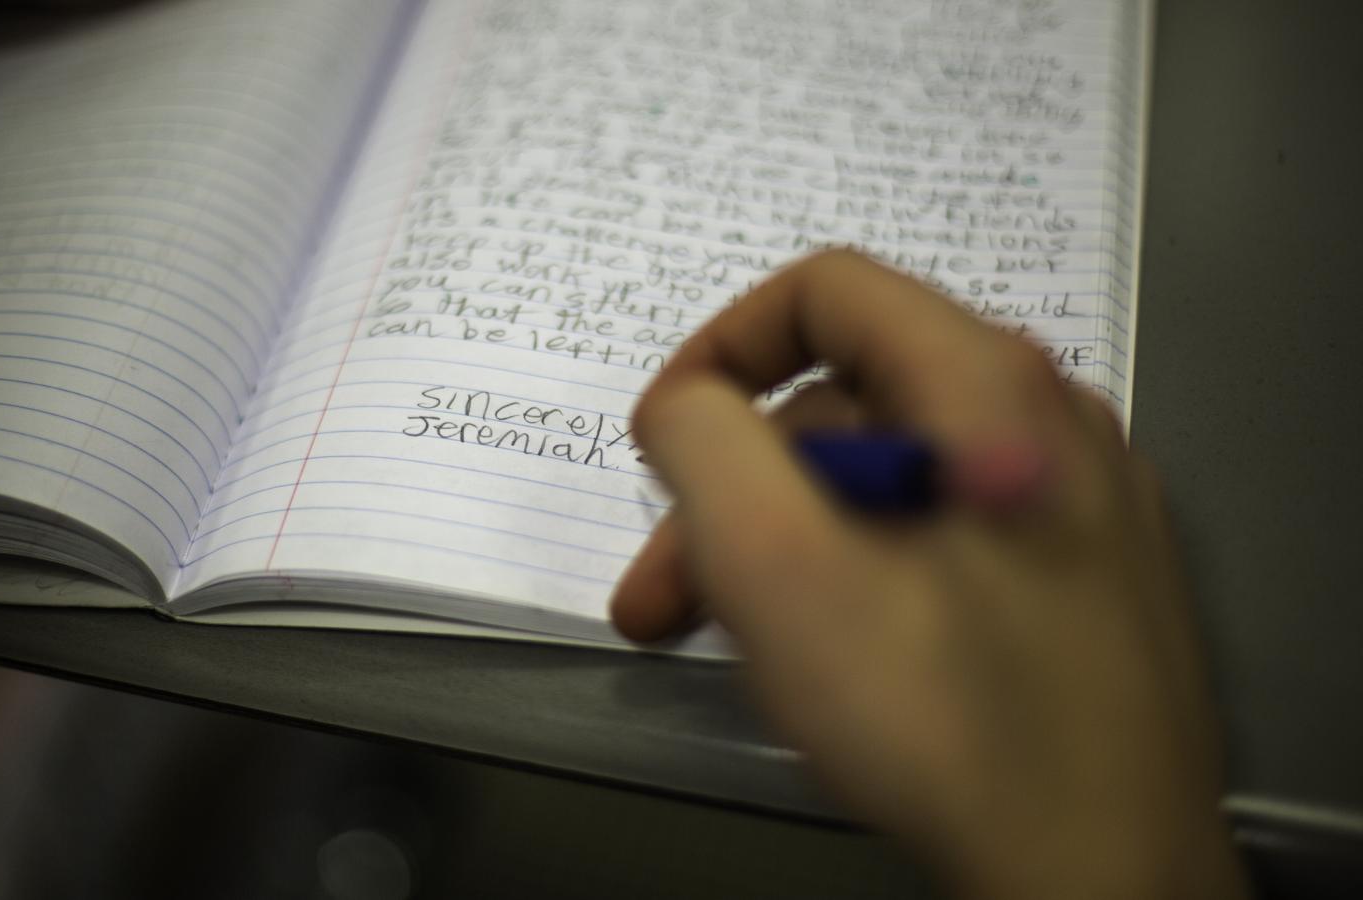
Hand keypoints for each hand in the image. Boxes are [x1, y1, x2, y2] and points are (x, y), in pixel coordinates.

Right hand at [611, 251, 1248, 899]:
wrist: (1106, 875)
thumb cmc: (938, 710)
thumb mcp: (777, 561)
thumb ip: (705, 442)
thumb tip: (685, 404)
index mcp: (986, 384)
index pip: (825, 292)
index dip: (718, 350)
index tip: (663, 444)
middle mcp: (1048, 421)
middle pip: (848, 403)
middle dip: (733, 490)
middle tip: (664, 594)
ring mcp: (1080, 507)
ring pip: (892, 482)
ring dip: (788, 544)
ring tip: (729, 640)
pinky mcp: (1089, 587)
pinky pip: (946, 540)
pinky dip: (864, 574)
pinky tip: (831, 660)